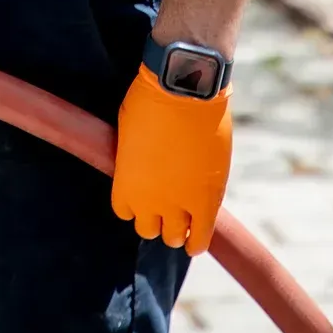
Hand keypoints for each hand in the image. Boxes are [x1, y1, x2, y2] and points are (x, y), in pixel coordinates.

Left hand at [110, 64, 231, 254]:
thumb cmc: (150, 99)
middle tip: (164, 207)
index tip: (142, 196)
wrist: (183, 90)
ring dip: (177, 230)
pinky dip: (197, 242)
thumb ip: (133, 159)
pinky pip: (201, 236)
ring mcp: (179, 204)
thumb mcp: (128, 131)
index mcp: (124, 185)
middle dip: (155, 218)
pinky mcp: (207, 201)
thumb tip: (142, 165)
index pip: (125, 212)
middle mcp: (148, 202)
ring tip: (182, 223)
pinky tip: (195, 242)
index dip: (135, 204)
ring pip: (174, 236)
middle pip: (148, 228)